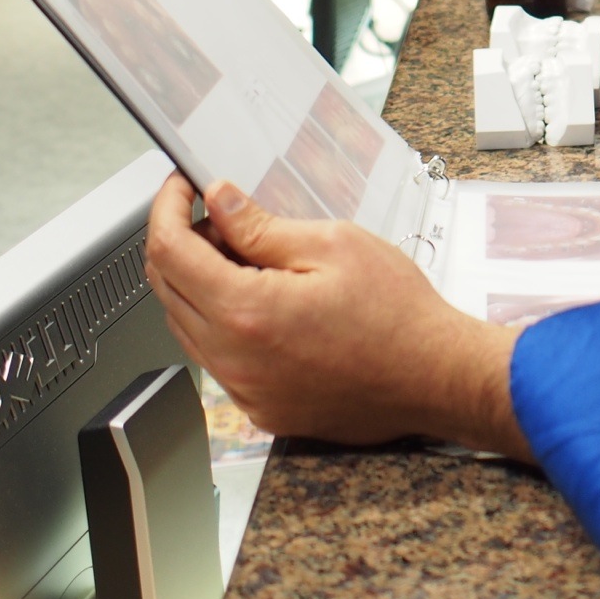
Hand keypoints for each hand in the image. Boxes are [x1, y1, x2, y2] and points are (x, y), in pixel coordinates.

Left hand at [143, 173, 530, 456]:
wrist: (434, 377)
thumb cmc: (397, 313)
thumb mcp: (333, 245)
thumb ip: (262, 226)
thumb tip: (219, 201)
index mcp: (246, 312)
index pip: (170, 253)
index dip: (165, 210)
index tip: (178, 189)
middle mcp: (233, 360)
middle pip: (167, 292)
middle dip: (180, 244)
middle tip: (218, 216)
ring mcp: (244, 392)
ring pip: (188, 328)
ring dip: (200, 285)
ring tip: (249, 257)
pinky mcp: (261, 409)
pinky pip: (218, 360)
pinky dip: (223, 323)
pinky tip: (265, 302)